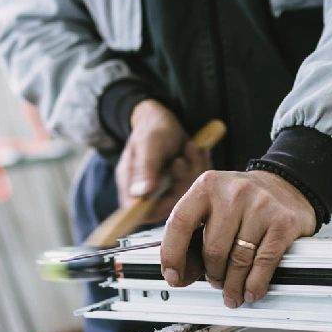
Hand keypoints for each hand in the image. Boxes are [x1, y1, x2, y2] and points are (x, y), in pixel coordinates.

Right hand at [115, 100, 209, 222]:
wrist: (165, 118)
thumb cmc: (152, 128)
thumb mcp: (149, 143)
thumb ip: (145, 168)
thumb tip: (140, 194)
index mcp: (131, 186)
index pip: (139, 213)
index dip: (157, 209)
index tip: (173, 191)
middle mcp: (148, 192)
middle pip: (168, 205)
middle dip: (182, 181)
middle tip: (182, 159)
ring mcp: (166, 190)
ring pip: (186, 195)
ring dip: (193, 169)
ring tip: (191, 147)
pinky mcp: (181, 185)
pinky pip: (197, 185)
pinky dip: (200, 166)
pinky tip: (198, 150)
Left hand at [160, 170, 315, 307]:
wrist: (286, 186)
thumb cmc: (244, 201)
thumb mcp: (214, 207)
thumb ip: (194, 237)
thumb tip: (180, 275)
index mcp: (207, 186)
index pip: (180, 223)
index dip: (172, 254)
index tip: (172, 275)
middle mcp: (233, 193)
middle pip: (213, 250)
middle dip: (212, 275)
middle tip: (215, 282)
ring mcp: (260, 206)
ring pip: (238, 261)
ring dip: (233, 285)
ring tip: (232, 292)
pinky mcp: (283, 222)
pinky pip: (263, 263)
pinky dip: (255, 283)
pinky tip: (251, 290)